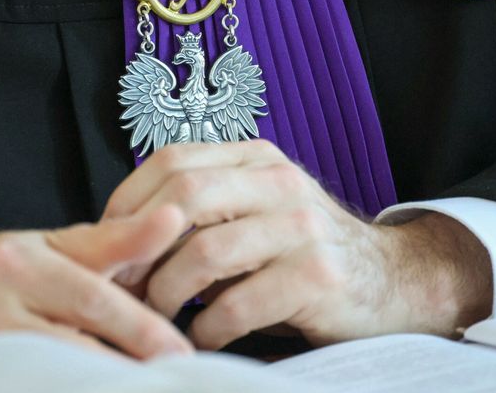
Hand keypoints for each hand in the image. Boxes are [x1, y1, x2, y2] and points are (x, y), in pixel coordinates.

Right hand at [0, 210, 192, 386]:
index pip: (92, 296)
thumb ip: (114, 242)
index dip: (142, 327)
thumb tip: (174, 219)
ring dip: (100, 382)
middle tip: (173, 377)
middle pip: (73, 344)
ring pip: (53, 372)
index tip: (181, 351)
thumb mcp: (53, 250)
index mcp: (19, 262)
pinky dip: (69, 388)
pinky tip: (95, 386)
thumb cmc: (4, 280)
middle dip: (127, 365)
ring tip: (142, 386)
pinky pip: (26, 384)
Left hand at [102, 140, 492, 349]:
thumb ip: (201, 210)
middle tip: (124, 286)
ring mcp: (302, 226)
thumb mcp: (255, 211)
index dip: (127, 203)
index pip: (173, 161)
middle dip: (141, 249)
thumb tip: (120, 237)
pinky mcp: (318, 275)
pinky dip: (207, 328)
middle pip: (185, 196)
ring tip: (161, 315)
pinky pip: (238, 304)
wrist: (388, 281)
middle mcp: (280, 182)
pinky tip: (203, 336)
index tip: (108, 245)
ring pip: (206, 252)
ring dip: (168, 294)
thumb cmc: (299, 251)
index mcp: (256, 158)